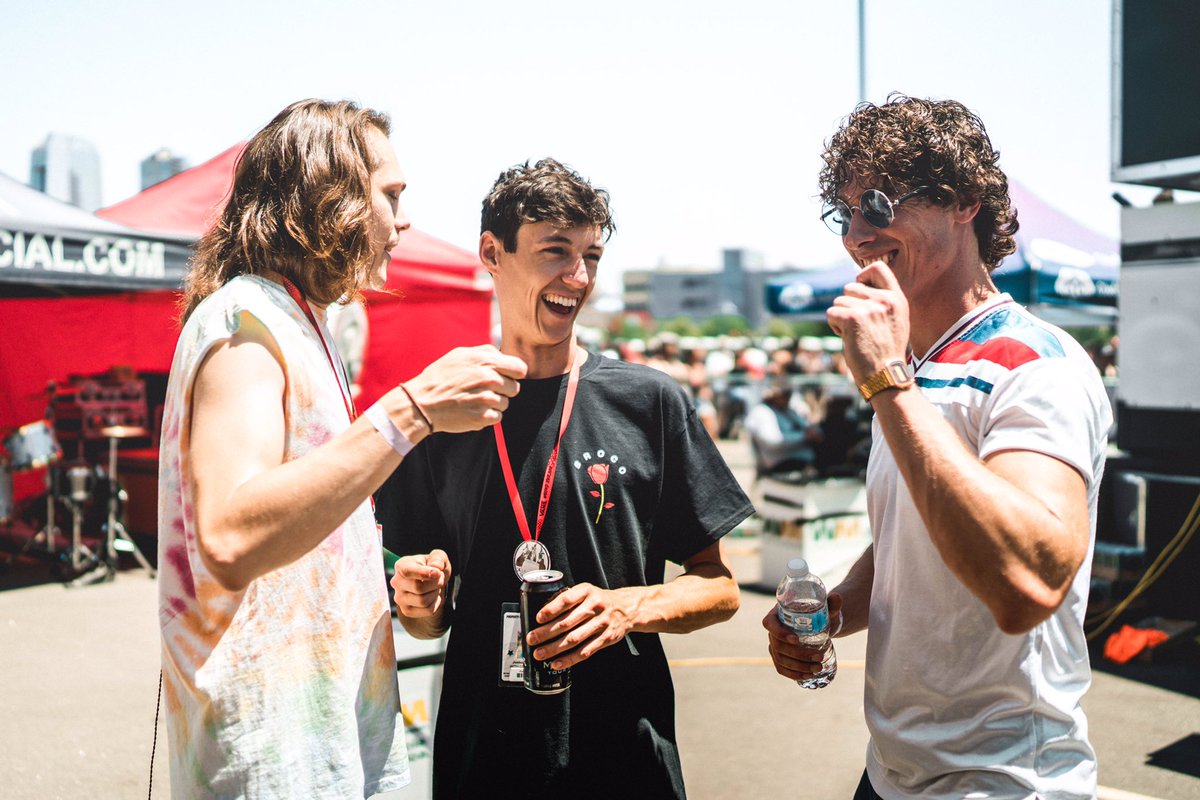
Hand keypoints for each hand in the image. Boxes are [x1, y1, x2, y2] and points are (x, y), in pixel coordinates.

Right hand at [390, 549, 451, 618]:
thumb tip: (436, 566)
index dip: (424, 573)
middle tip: (441, 578)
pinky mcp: (407, 611)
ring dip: (436, 593)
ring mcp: (400, 598)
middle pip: (418, 587)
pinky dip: (436, 603)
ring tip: (436, 587)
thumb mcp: (438, 557)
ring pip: (423, 601)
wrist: (430, 584)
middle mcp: (397, 583)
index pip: (407, 571)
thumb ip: (438, 558)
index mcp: (401, 566)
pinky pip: (427, 610)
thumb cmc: (432, 568)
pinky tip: (433, 596)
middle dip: (436, 583)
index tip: (438, 573)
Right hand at [404, 345, 527, 432]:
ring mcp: (486, 399)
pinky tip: (472, 409)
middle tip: (483, 389)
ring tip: (474, 399)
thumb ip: (486, 352)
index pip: (520, 369)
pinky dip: (487, 416)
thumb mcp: (461, 354)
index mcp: (485, 361)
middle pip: (515, 388)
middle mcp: (488, 379)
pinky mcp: (482, 417)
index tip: (505, 376)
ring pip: (505, 403)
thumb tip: (504, 356)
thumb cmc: (440, 377)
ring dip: (493, 403)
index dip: (513, 373)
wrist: (422, 403)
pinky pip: (497, 417)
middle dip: (502, 389)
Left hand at [525, 582, 633, 669]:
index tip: (538, 618)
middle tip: (532, 639)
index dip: (551, 609)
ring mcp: (602, 623)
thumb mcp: (586, 591)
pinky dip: (570, 659)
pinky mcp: (606, 638)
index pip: (567, 599)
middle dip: (546, 632)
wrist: (626, 608)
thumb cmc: (598, 600)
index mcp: (587, 591)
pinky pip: (585, 651)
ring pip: (574, 639)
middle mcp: (596, 606)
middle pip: (567, 622)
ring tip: (540, 654)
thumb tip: (542, 616)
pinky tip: (557, 663)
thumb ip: (569, 599)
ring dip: (554, 648)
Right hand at [762, 592, 842, 681]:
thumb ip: (831, 603)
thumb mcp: (825, 608)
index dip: (779, 633)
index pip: (769, 623)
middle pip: (777, 645)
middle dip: (798, 654)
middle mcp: (773, 631)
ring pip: (781, 659)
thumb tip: (838, 597)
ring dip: (799, 666)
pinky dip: (794, 674)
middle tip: (819, 657)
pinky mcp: (781, 657)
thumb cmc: (820, 614)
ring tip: (818, 667)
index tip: (796, 639)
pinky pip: (782, 668)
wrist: (820, 625)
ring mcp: (775, 645)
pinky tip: (808, 676)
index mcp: (777, 614)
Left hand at [826, 261, 909, 384]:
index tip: (860, 288)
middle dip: (848, 305)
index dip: (862, 276)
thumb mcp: (896, 321)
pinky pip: (832, 313)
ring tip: (856, 335)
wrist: (886, 375)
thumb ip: (882, 302)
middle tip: (859, 326)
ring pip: (839, 301)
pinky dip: (835, 326)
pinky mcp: (852, 319)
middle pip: (850, 287)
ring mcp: (869, 308)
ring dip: (841, 318)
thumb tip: (857, 284)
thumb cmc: (887, 351)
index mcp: (897, 298)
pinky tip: (849, 339)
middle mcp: (884, 300)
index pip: (878, 268)